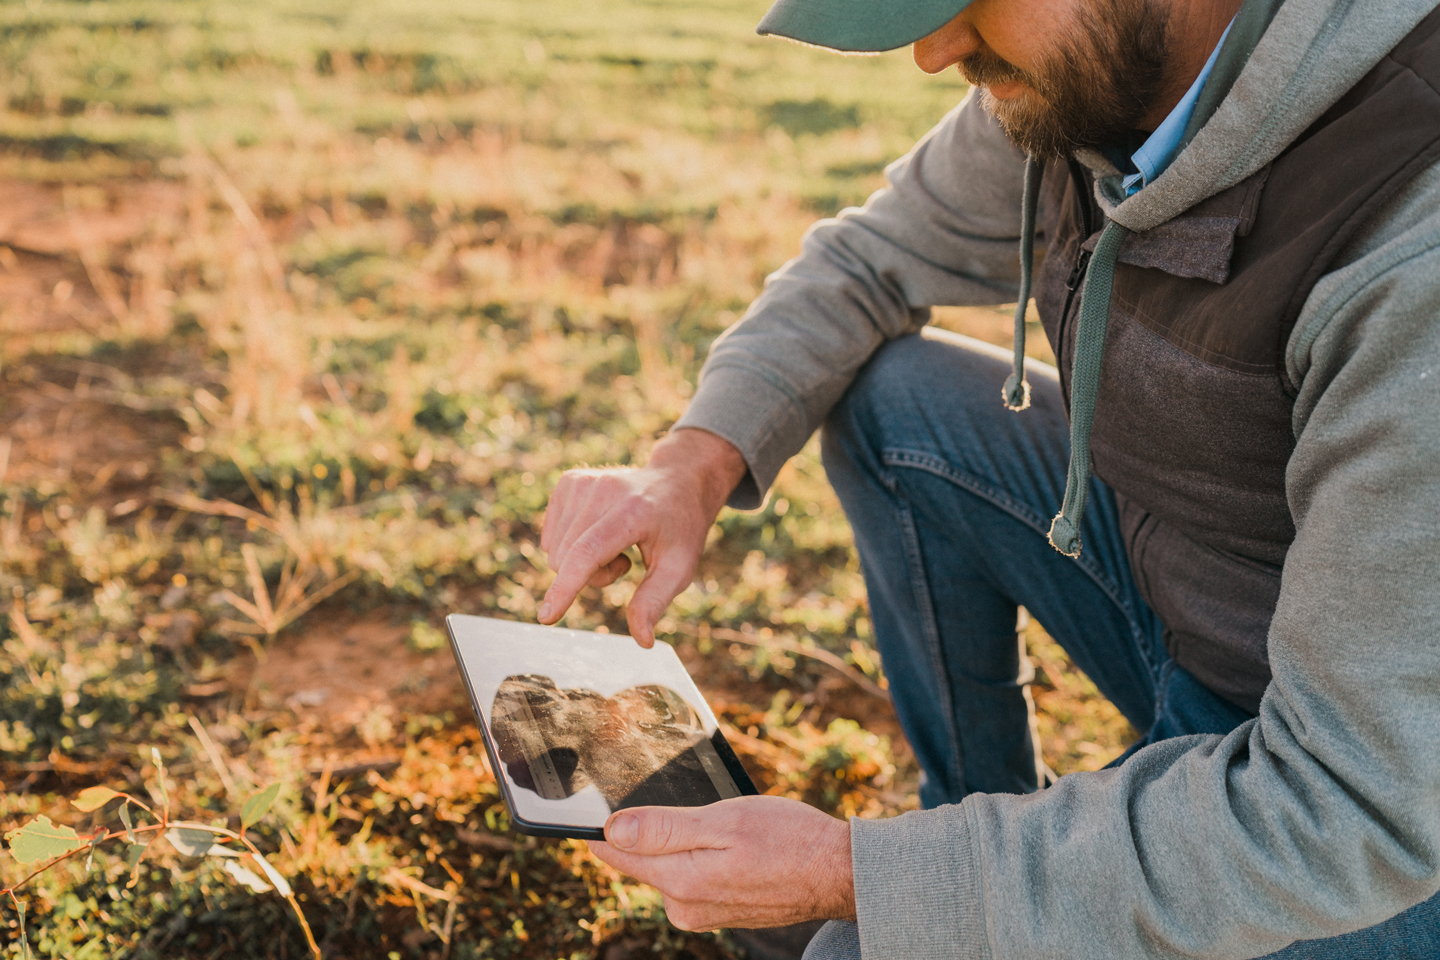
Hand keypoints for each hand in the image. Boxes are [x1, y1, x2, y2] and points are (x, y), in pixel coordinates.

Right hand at [538, 428, 746, 646]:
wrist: (678, 482)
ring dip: (581, 562)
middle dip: (591, 577)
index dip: (566, 588)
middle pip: (567, 560)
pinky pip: (551, 536)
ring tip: (616, 545)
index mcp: (633, 512)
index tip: (547, 617)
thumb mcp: (679, 568)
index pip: (587, 553)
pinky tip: (599, 531)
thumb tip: (643, 641)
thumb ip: (655, 602)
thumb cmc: (680, 530)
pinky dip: (570, 544)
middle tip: (625, 562)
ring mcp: (584, 481)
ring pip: (555, 551)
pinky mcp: (570, 481)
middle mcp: (604, 490)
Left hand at [587, 795, 855, 930]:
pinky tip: (729, 843)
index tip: (596, 803)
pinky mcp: (718, 911)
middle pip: (641, 859)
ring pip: (668, 866)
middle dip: (650, 828)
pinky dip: (701, 854)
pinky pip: (691, 875)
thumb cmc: (788, 839)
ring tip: (718, 823)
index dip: (604, 825)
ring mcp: (702, 913)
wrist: (838, 872)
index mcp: (680, 882)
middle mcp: (684, 907)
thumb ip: (663, 828)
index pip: (616, 854)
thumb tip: (611, 830)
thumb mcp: (723, 821)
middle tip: (682, 801)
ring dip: (680, 841)